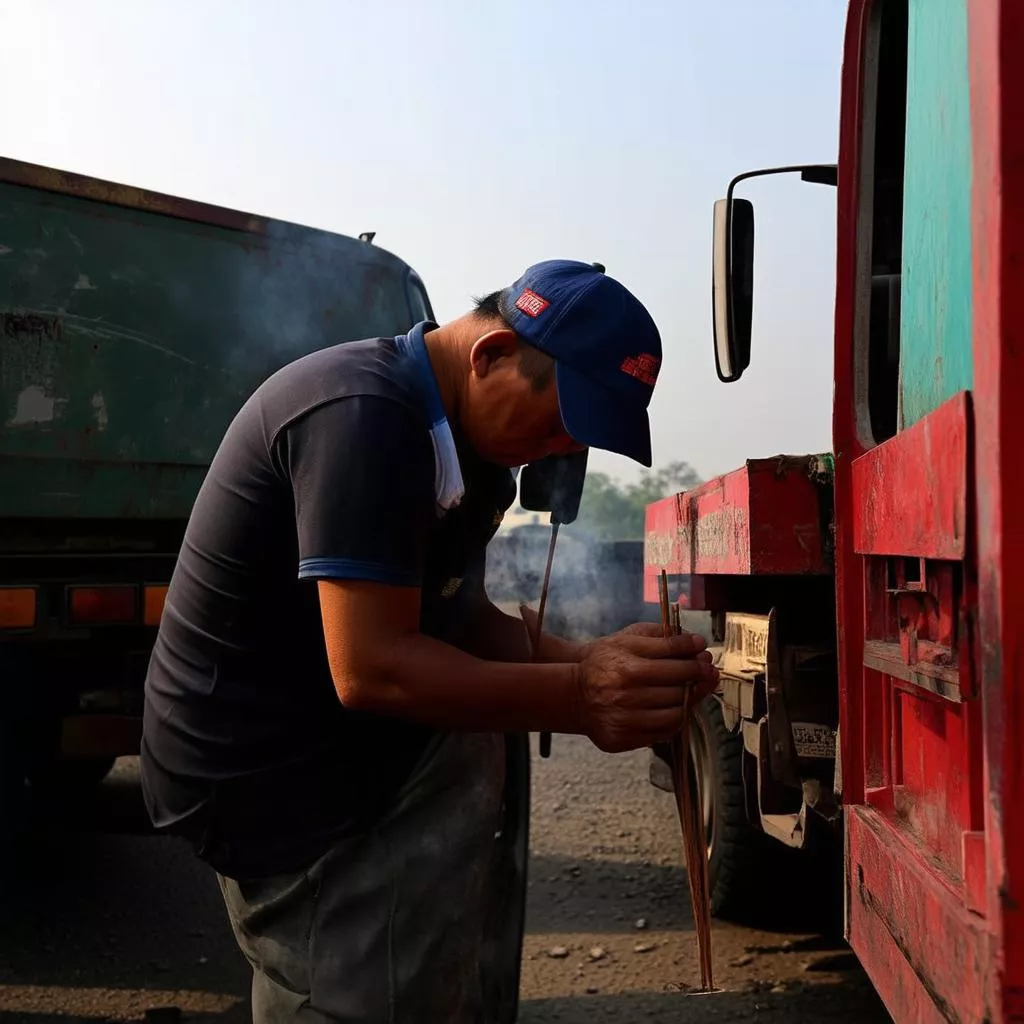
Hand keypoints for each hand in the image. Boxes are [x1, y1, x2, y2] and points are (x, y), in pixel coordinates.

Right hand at [573, 632, 717, 753]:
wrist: (575, 694)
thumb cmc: (603, 663)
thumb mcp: (625, 640)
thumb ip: (659, 637)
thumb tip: (695, 642)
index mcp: (625, 665)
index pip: (670, 655)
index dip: (690, 651)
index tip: (702, 649)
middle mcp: (625, 693)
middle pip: (677, 685)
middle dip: (697, 675)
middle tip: (707, 670)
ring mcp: (625, 719)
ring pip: (675, 712)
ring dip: (690, 699)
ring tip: (694, 688)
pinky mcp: (625, 738)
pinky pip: (664, 732)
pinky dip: (676, 719)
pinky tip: (678, 706)